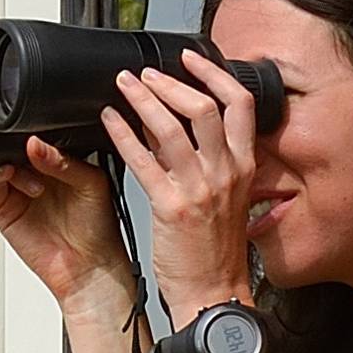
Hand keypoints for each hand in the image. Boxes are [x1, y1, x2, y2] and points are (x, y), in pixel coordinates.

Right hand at [0, 137, 134, 321]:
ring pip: (0, 160)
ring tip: (27, 167)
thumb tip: (35, 144)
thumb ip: (64, 161)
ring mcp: (19, 190)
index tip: (40, 130)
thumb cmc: (98, 228)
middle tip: (29, 145)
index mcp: (60, 162)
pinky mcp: (3, 208)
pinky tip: (10, 173)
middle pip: (16, 146)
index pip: (41, 136)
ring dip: (9, 157)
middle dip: (19, 143)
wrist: (89, 267)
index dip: (38, 130)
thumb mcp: (91, 183)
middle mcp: (38, 174)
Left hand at [109, 51, 257, 318]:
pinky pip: (143, 159)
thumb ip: (211, 162)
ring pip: (172, 126)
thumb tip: (178, 127)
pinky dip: (122, 134)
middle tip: (146, 73)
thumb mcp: (227, 198)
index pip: (240, 105)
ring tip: (124, 86)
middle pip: (205, 107)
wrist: (213, 293)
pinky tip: (108, 121)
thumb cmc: (216, 251)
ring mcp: (200, 188)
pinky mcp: (171, 206)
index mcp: (244, 167)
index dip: (215, 75)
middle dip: (172, 82)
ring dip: (143, 99)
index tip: (191, 60)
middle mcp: (226, 172)